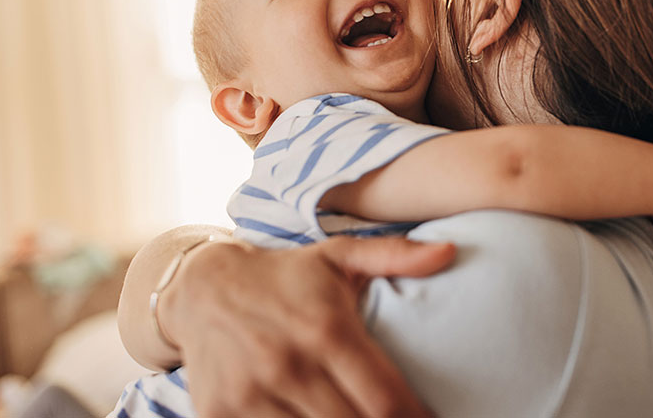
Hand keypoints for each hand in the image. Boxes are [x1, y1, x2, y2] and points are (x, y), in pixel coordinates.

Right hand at [160, 236, 455, 416]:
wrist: (202, 288)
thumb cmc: (285, 275)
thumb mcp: (338, 256)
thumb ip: (395, 254)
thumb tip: (451, 251)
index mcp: (326, 330)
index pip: (385, 399)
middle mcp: (289, 366)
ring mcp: (252, 395)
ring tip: (359, 417)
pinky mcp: (220, 414)